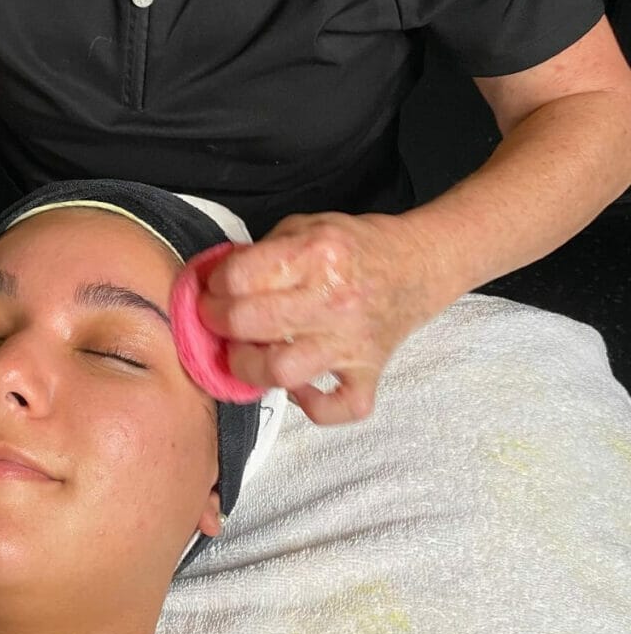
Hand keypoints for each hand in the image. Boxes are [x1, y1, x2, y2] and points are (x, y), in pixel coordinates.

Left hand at [197, 211, 446, 424]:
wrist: (419, 265)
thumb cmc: (354, 247)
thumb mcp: (306, 227)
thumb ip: (261, 252)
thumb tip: (215, 281)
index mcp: (316, 254)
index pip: (239, 277)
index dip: (214, 283)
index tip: (214, 287)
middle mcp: (333, 299)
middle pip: (250, 322)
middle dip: (217, 321)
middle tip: (215, 319)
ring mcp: (351, 341)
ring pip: (282, 371)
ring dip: (250, 367)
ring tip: (245, 354)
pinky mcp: (368, 372)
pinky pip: (338, 407)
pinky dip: (312, 405)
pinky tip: (298, 386)